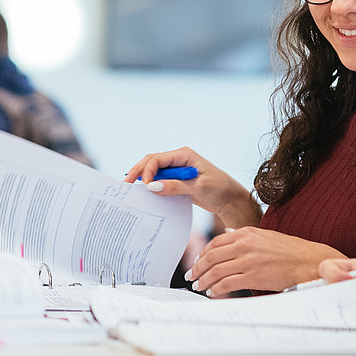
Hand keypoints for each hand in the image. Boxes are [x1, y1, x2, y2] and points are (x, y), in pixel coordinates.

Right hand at [125, 147, 260, 227]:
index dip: (146, 171)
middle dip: (138, 172)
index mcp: (184, 155)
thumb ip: (175, 186)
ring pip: (154, 172)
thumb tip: (152, 187)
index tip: (144, 186)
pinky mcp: (178, 181)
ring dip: (143, 180)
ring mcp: (177, 170)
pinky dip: (151, 187)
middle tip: (125, 186)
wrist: (231, 200)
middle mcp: (178, 160)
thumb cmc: (220, 189)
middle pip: (151, 162)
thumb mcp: (198, 187)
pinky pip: (160, 181)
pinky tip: (144, 195)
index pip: (157, 159)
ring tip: (130, 191)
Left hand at [188, 227, 344, 295]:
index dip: (202, 254)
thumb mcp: (264, 235)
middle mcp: (245, 245)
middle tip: (192, 276)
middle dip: (198, 268)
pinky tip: (213, 293)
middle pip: (211, 257)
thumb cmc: (289, 250)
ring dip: (204, 281)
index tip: (197, 262)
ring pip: (216, 271)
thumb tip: (226, 234)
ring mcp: (248, 261)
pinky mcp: (253, 276)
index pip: (215, 243)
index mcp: (246, 233)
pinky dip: (216, 289)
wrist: (307, 261)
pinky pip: (227, 283)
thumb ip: (244, 235)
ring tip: (200, 286)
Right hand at [319, 258, 355, 327]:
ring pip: (328, 306)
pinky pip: (338, 322)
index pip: (329, 267)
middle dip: (325, 296)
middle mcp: (348, 285)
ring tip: (344, 318)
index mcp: (355, 270)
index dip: (331, 274)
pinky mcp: (351, 320)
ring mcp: (348, 303)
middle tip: (336, 304)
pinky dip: (339, 325)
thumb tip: (342, 284)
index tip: (342, 283)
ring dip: (332, 312)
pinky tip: (346, 329)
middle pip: (323, 287)